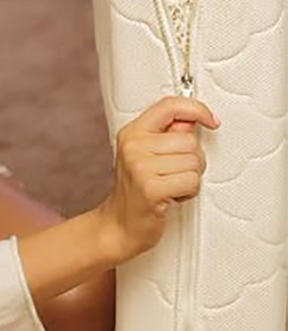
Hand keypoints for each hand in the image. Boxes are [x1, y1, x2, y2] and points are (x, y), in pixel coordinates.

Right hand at [99, 97, 219, 263]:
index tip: (210, 120)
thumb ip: (168, 135)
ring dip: (191, 178)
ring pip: (194, 162)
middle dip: (193, 159)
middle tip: (175, 173)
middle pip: (189, 140)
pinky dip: (189, 191)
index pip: (169, 106)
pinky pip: (191, 181)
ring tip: (171, 185)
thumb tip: (193, 121)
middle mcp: (133, 146)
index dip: (196, 109)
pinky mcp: (151, 188)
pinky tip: (173, 196)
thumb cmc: (136, 191)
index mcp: (132, 132)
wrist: (119, 225)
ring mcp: (140, 167)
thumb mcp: (145, 154)